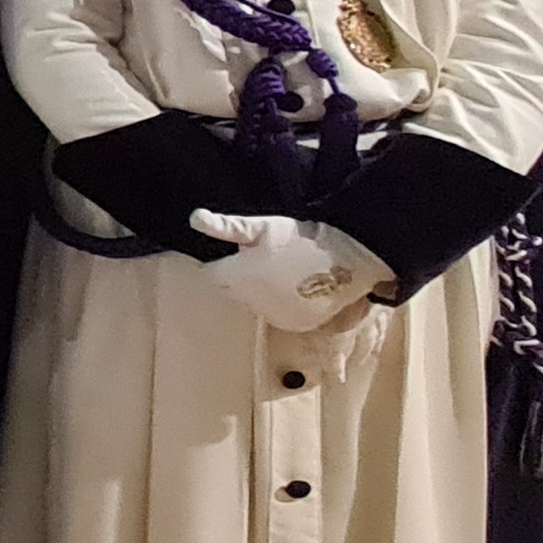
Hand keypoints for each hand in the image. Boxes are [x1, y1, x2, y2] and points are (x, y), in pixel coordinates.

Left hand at [188, 211, 391, 333]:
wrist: (348, 258)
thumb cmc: (301, 238)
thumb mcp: (263, 226)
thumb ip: (226, 226)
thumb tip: (195, 218)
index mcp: (238, 278)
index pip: (211, 275)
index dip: (223, 264)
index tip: (239, 254)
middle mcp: (252, 303)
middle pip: (231, 291)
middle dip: (240, 277)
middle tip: (266, 259)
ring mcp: (275, 316)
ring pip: (254, 304)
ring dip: (260, 292)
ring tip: (284, 271)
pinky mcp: (295, 325)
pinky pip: (277, 315)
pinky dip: (280, 304)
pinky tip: (295, 287)